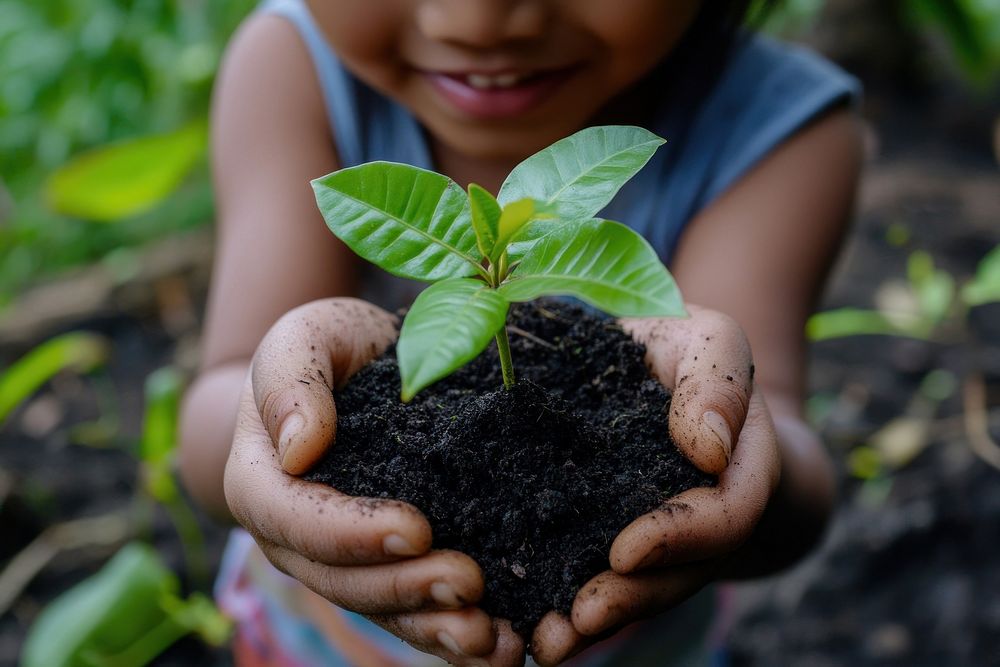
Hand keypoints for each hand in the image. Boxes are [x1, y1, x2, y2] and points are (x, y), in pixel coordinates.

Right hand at [224, 298, 524, 665]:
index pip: (296, 521)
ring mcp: (342, 560)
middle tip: (469, 583)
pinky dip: (452, 632)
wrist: (355, 371)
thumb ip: (290, 382)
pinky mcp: (388, 565)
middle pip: (342, 580)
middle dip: (406, 587)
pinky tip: (502, 644)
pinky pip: (413, 610)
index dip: (351, 533)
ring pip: (381, 609)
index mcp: (263, 484)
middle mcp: (296, 538)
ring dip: (434, 628)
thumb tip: (298, 449)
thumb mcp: (305, 338)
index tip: (416, 528)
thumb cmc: (326, 350)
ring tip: (492, 638)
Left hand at [530, 306, 780, 664]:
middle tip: (578, 618)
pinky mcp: (606, 533)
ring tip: (547, 641)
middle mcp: (703, 515)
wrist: (655, 370)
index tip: (624, 552)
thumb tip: (709, 447)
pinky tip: (527, 624)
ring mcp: (657, 532)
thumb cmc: (687, 350)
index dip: (680, 537)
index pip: (727, 515)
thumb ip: (717, 380)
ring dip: (595, 618)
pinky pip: (594, 572)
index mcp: (740, 469)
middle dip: (631, 599)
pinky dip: (564, 600)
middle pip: (679, 572)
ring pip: (637, 587)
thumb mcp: (711, 341)